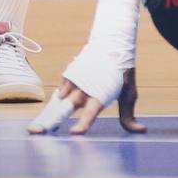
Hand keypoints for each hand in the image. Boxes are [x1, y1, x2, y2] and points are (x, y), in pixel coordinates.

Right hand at [28, 57, 144, 136]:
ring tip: (36, 127)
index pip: (91, 112)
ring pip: (60, 99)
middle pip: (66, 108)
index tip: (75, 134)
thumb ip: (129, 116)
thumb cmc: (122, 73)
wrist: (112, 44)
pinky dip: (59, 99)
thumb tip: (143, 130)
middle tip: (34, 132)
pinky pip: (61, 89)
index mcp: (101, 94)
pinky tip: (56, 108)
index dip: (84, 123)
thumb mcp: (129, 94)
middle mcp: (85, 88)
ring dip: (48, 113)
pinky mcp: (69, 74)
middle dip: (50, 121)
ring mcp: (75, 80)